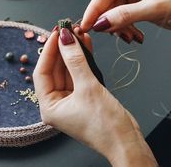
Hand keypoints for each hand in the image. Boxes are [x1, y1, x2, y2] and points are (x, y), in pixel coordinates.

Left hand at [33, 27, 156, 165]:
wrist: (127, 142)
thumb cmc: (106, 126)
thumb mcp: (88, 88)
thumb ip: (76, 61)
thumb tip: (66, 38)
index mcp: (49, 107)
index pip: (42, 72)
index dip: (49, 50)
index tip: (57, 33)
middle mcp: (57, 103)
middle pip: (55, 69)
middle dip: (62, 49)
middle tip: (67, 29)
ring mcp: (71, 100)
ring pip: (68, 69)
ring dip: (73, 52)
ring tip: (77, 32)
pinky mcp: (84, 96)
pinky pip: (79, 74)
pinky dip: (82, 60)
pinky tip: (85, 44)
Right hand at [80, 0, 170, 42]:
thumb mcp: (153, 10)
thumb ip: (124, 16)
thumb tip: (100, 24)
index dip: (94, 9)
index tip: (86, 26)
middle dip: (106, 16)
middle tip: (113, 31)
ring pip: (109, 8)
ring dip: (116, 25)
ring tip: (130, 36)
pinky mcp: (134, 1)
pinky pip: (118, 14)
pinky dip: (122, 26)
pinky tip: (133, 35)